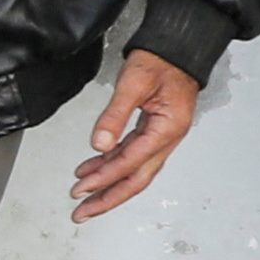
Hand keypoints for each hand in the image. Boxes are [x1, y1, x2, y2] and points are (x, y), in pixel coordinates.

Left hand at [71, 50, 196, 218]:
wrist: (178, 47)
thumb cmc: (162, 59)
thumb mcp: (134, 83)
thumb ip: (115, 115)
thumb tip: (99, 144)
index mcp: (168, 128)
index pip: (131, 163)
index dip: (104, 179)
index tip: (81, 189)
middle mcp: (168, 137)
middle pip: (136, 179)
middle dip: (108, 198)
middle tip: (82, 212)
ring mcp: (163, 136)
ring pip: (134, 170)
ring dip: (108, 184)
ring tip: (82, 195)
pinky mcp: (155, 130)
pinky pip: (132, 155)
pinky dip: (112, 164)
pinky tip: (92, 169)